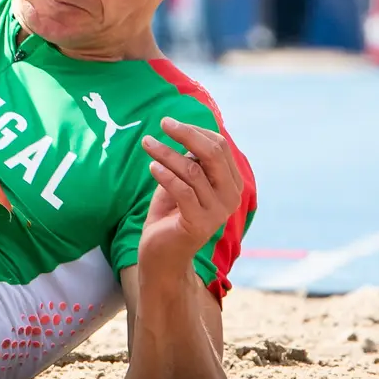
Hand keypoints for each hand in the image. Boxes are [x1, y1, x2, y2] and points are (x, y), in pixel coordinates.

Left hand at [137, 117, 242, 270]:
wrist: (163, 255)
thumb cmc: (171, 213)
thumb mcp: (183, 181)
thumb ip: (191, 160)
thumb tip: (186, 130)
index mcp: (231, 184)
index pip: (220, 147)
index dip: (195, 130)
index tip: (170, 124)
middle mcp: (231, 197)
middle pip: (213, 154)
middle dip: (186, 133)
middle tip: (162, 123)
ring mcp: (217, 212)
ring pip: (193, 170)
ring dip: (166, 153)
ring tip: (147, 144)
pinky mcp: (198, 224)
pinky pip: (183, 190)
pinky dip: (165, 175)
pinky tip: (151, 167)